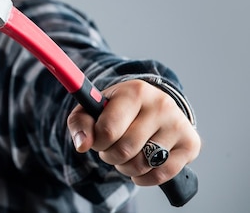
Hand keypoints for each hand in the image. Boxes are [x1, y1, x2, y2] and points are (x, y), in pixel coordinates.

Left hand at [67, 79, 200, 185]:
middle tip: (111, 148)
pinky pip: (162, 175)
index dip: (97, 142)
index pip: (108, 130)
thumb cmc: (117, 109)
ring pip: (142, 164)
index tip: (99, 138)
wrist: (151, 106)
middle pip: (125, 150)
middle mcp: (160, 104)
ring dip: (126, 168)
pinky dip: (145, 178)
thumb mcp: (93, 109)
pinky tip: (140, 167)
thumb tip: (82, 145)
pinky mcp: (191, 144)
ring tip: (125, 155)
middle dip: (110, 155)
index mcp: (134, 91)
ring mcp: (178, 124)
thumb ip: (80, 123)